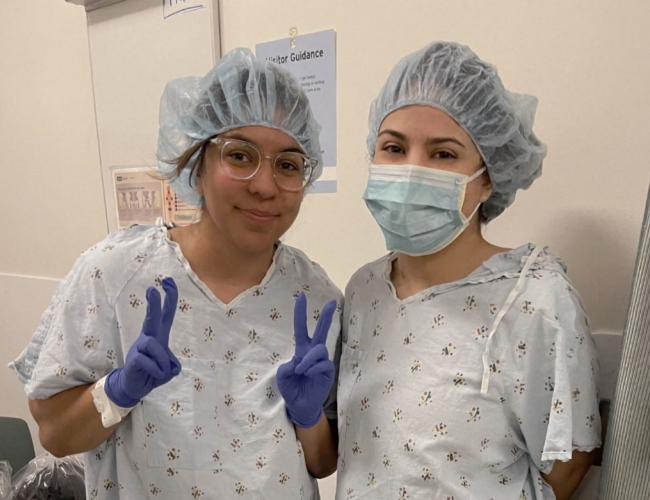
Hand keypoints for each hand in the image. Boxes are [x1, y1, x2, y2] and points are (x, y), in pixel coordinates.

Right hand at [105, 277, 181, 406]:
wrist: (134, 388)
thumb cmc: (152, 372)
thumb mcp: (168, 368)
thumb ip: (171, 364)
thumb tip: (169, 365)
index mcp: (159, 335)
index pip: (166, 313)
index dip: (169, 297)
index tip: (168, 280)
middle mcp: (149, 337)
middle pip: (152, 317)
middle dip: (154, 303)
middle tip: (152, 288)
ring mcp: (140, 347)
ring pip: (154, 345)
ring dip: (162, 360)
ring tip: (161, 371)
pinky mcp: (134, 359)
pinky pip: (148, 362)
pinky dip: (157, 371)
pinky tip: (155, 375)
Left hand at [277, 292, 336, 427]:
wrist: (300, 406)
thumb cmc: (291, 389)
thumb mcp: (283, 377)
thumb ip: (287, 367)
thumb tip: (299, 362)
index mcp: (301, 350)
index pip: (301, 329)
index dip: (301, 313)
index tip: (301, 297)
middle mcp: (313, 353)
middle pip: (321, 331)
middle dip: (326, 317)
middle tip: (332, 302)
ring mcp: (322, 361)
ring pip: (319, 350)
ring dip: (308, 359)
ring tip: (301, 370)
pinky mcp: (328, 371)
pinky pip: (323, 364)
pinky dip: (313, 368)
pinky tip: (308, 374)